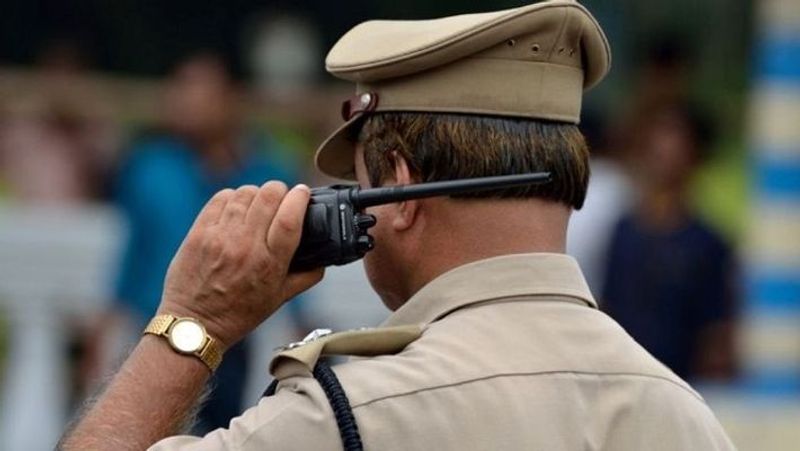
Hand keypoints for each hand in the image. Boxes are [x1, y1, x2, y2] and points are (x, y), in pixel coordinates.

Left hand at [157, 182, 323, 347]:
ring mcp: (220, 237)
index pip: (290, 218)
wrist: (194, 324)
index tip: (303, 193)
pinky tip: (237, 207)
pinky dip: (233, 197)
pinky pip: (221, 198)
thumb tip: (323, 260)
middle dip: (280, 190)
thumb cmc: (238, 314)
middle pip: (269, 196)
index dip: (300, 197)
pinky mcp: (199, 232)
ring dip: (257, 194)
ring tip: (258, 204)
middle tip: (281, 197)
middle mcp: (245, 247)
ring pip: (245, 193)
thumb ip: (306, 278)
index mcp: (270, 264)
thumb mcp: (279, 300)